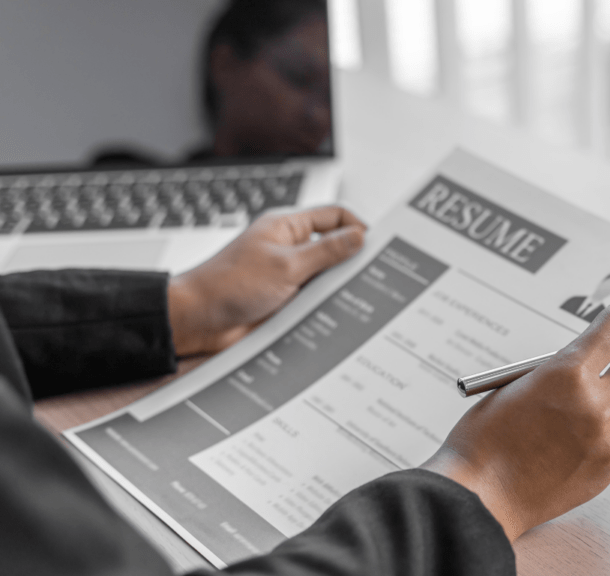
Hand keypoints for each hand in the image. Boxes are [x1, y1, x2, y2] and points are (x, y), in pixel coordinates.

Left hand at [168, 206, 366, 355]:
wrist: (196, 321)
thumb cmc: (227, 285)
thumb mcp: (286, 266)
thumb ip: (326, 251)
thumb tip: (358, 237)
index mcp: (287, 227)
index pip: (334, 217)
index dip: (357, 227)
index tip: (376, 247)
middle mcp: (288, 248)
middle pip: (333, 247)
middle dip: (352, 260)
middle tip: (374, 275)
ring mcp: (286, 275)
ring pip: (326, 276)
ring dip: (338, 286)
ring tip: (356, 296)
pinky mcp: (284, 300)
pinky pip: (313, 299)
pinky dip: (325, 305)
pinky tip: (337, 314)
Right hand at [421, 305, 609, 541]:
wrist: (479, 496)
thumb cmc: (484, 439)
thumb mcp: (515, 382)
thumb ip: (559, 367)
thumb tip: (590, 356)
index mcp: (568, 373)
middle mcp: (596, 404)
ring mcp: (607, 440)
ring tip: (593, 395)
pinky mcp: (608, 467)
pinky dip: (609, 425)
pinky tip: (580, 430)